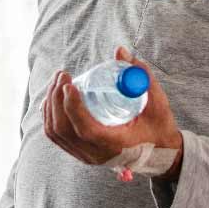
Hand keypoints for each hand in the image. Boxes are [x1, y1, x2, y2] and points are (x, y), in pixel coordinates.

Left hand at [43, 46, 182, 174]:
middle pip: (64, 129)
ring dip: (51, 105)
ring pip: (55, 132)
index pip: (86, 130)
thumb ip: (141, 76)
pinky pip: (56, 135)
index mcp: (116, 145)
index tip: (69, 84)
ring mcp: (85, 156)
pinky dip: (50, 115)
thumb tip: (120, 51)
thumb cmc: (158, 128)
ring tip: (57, 81)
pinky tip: (53, 97)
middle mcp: (97, 155)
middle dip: (57, 99)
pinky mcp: (79, 153)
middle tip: (62, 75)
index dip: (73, 107)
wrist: (158, 155)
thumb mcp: (158, 103)